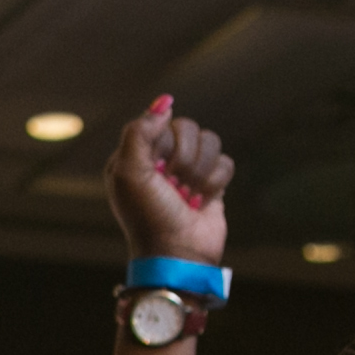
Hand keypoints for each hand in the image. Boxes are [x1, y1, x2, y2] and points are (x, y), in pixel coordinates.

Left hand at [107, 97, 231, 265]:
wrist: (178, 253)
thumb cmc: (148, 216)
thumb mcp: (129, 173)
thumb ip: (139, 132)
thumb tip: (165, 101)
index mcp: (135, 155)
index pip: (160, 123)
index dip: (163, 146)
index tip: (157, 170)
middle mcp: (161, 159)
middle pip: (188, 128)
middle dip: (185, 160)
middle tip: (174, 186)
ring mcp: (188, 169)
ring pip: (210, 141)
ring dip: (200, 173)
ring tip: (187, 196)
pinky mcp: (212, 182)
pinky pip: (225, 161)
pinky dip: (215, 183)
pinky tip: (201, 202)